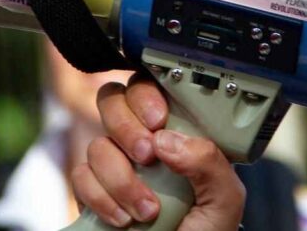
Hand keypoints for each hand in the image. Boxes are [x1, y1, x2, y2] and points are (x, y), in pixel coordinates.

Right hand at [71, 73, 245, 229]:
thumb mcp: (224, 201)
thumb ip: (210, 163)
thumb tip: (166, 139)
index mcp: (174, 134)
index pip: (149, 88)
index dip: (146, 95)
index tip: (158, 120)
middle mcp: (140, 142)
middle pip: (112, 101)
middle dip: (126, 127)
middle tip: (146, 156)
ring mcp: (114, 164)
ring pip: (97, 144)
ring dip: (121, 179)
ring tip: (147, 211)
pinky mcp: (93, 189)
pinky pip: (81, 176)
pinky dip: (101, 198)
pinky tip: (123, 218)